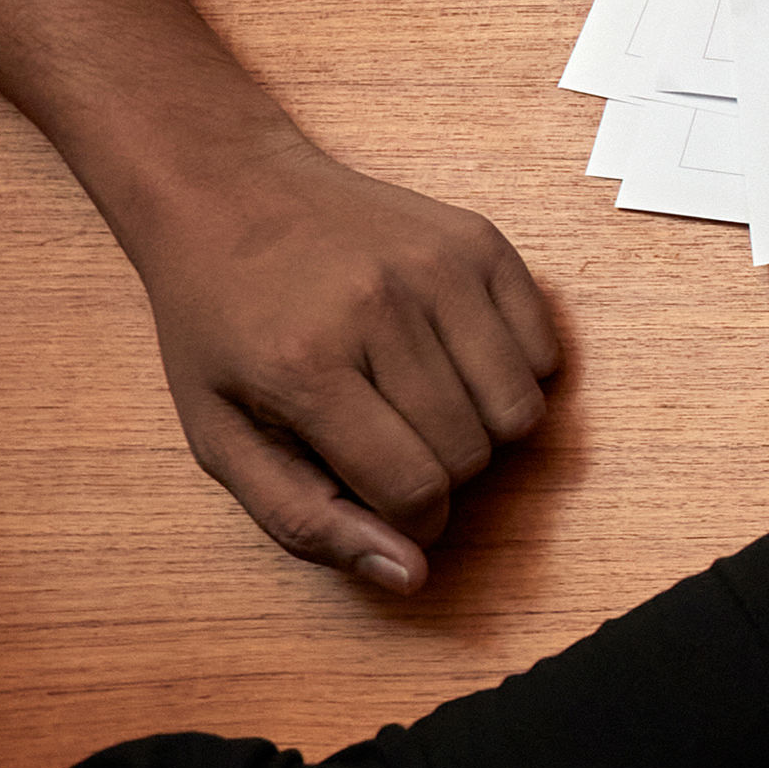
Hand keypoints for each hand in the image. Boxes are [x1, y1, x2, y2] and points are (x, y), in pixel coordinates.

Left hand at [126, 137, 562, 591]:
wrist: (230, 193)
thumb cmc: (222, 325)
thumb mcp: (222, 437)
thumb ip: (306, 521)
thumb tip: (413, 575)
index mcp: (303, 365)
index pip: (412, 489)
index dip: (410, 521)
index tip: (384, 499)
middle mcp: (380, 308)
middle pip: (472, 454)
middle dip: (440, 472)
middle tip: (391, 438)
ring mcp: (438, 267)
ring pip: (522, 412)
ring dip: (483, 429)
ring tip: (425, 400)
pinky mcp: (481, 241)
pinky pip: (547, 354)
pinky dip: (514, 374)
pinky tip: (453, 355)